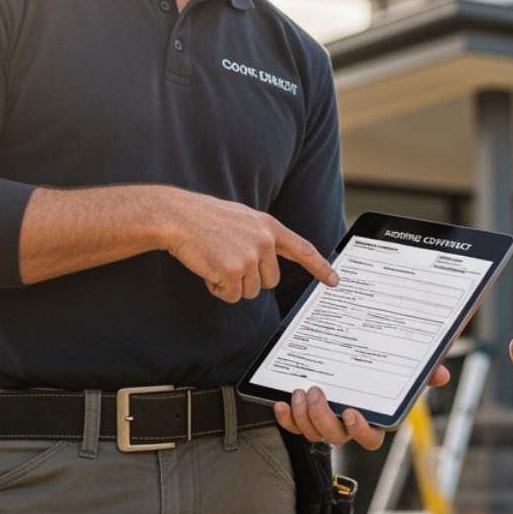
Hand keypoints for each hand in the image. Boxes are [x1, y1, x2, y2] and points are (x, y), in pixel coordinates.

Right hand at [160, 191, 337, 302]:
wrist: (177, 217)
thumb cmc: (205, 218)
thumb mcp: (242, 220)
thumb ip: (261, 238)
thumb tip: (269, 263)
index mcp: (269, 226)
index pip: (303, 249)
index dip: (320, 267)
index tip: (335, 281)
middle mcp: (264, 241)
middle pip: (270, 282)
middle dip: (250, 280)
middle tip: (228, 261)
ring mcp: (250, 256)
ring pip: (250, 292)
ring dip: (232, 285)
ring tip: (215, 261)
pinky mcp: (233, 271)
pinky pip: (232, 296)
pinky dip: (218, 289)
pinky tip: (208, 270)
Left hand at [274, 364, 451, 450]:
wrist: (341, 356)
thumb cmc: (377, 370)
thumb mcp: (400, 369)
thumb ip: (422, 373)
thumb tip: (441, 374)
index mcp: (371, 420)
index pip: (370, 439)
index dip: (360, 431)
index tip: (352, 413)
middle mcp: (347, 427)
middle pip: (335, 438)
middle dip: (322, 419)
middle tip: (316, 392)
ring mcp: (324, 424)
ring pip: (312, 434)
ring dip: (303, 416)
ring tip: (300, 391)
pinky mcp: (303, 419)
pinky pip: (293, 428)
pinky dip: (285, 418)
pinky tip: (281, 402)